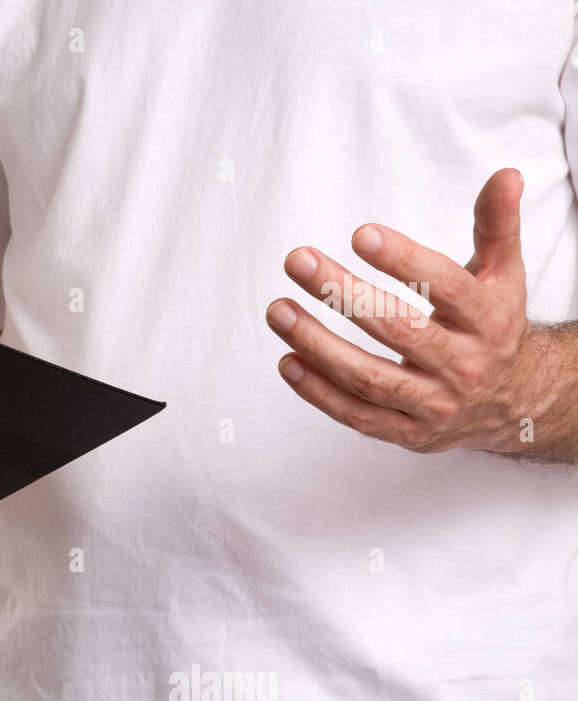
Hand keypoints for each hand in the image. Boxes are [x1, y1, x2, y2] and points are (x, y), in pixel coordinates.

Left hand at [266, 168, 572, 456]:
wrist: (514, 401)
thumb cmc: (494, 326)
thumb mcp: (503, 275)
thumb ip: (496, 226)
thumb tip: (506, 175)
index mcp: (489, 320)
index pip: (445, 287)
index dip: (404, 260)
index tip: (360, 234)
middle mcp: (463, 365)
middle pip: (398, 331)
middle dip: (343, 295)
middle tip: (298, 261)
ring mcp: (434, 404)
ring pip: (369, 378)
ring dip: (317, 345)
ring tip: (277, 310)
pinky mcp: (407, 433)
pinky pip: (356, 415)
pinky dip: (318, 392)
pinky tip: (287, 360)